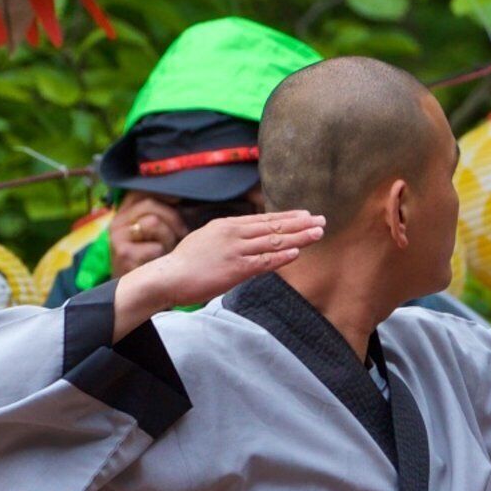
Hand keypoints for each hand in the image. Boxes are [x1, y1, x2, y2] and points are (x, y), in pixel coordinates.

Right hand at [115, 211, 322, 324]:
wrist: (168, 276)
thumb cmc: (185, 263)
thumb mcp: (206, 240)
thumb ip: (227, 237)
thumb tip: (243, 238)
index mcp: (227, 225)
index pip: (264, 219)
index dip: (287, 217)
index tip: (306, 214)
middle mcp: (233, 233)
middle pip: (273, 226)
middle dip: (300, 223)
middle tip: (322, 220)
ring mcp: (235, 250)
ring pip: (273, 241)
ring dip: (298, 237)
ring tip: (318, 233)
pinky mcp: (235, 269)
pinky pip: (263, 262)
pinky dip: (281, 257)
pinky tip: (297, 253)